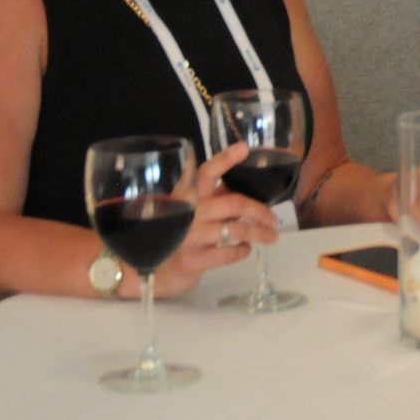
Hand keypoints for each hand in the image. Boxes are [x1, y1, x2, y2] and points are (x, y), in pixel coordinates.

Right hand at [144, 141, 279, 297]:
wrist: (146, 270)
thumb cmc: (176, 236)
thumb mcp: (191, 212)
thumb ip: (213, 199)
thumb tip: (248, 191)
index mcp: (187, 196)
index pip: (206, 172)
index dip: (225, 159)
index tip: (244, 148)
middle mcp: (187, 213)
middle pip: (234, 203)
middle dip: (260, 210)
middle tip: (273, 218)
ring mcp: (188, 237)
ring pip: (236, 230)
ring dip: (259, 232)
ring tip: (271, 236)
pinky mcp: (192, 261)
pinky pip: (228, 254)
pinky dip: (243, 250)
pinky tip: (245, 249)